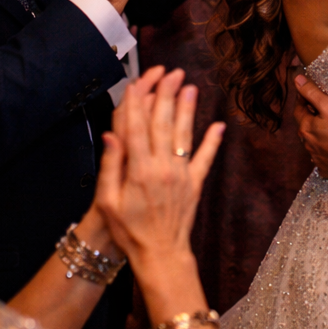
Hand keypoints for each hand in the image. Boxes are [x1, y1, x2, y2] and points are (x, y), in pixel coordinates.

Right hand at [96, 67, 223, 270]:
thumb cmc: (129, 231)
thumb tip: (112, 135)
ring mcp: (181, 174)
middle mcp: (161, 168)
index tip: (137, 83)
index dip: (136, 104)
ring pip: (183, 135)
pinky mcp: (195, 183)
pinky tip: (219, 125)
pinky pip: (205, 158)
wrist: (159, 254)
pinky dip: (212, 141)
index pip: (136, 129)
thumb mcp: (108, 202)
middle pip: (162, 124)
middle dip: (165, 96)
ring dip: (187, 110)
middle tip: (170, 74)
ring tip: (190, 87)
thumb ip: (110, 167)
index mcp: (138, 171)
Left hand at [293, 75, 327, 181]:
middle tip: (321, 110)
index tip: (308, 94)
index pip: (298, 110)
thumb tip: (296, 80)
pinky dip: (325, 150)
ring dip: (317, 135)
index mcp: (306, 128)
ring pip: (312, 142)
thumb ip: (312, 92)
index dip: (302, 100)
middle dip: (309, 118)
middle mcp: (307, 144)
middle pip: (304, 127)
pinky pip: (322, 157)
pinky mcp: (326, 169)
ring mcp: (316, 158)